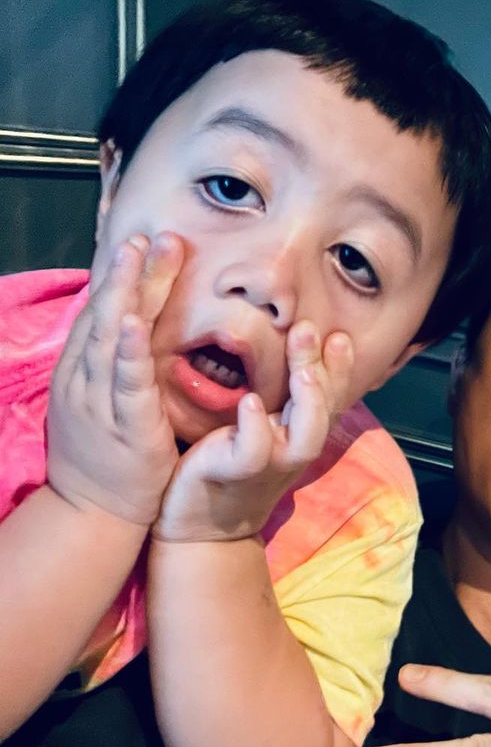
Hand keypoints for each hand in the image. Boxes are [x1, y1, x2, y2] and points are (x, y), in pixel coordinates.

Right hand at [47, 234, 183, 525]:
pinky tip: (136, 322)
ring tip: (141, 254)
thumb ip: (118, 363)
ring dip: (128, 293)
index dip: (122, 275)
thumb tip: (134, 323)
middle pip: (106, 313)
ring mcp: (101, 399)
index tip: (144, 239)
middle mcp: (86, 377)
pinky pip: (126, 382)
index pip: (103, 312)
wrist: (95, 512)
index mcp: (84, 369)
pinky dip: (129, 350)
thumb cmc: (108, 454)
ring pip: (112, 336)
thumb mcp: (106, 400)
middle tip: (150, 233)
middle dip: (128, 271)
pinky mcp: (125, 424)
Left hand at [152, 321, 353, 542]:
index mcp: (298, 433)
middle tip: (308, 329)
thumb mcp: (259, 430)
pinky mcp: (233, 474)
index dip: (340, 369)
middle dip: (325, 370)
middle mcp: (292, 449)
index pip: (332, 398)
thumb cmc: (226, 468)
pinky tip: (250, 401)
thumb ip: (275, 399)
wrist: (198, 529)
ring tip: (301, 370)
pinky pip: (253, 452)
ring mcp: (268, 464)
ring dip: (308, 402)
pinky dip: (255, 427)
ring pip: (305, 436)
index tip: (340, 336)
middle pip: (324, 409)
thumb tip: (284, 351)